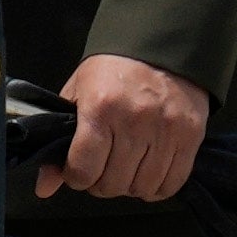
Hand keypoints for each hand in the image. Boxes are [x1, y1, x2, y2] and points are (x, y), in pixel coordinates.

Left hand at [41, 51, 207, 202]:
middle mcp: (134, 122)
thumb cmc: (111, 72)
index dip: (76, 178)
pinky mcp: (190, 137)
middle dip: (100, 184)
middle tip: (100, 171)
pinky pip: (172, 182)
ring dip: (128, 187)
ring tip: (124, 171)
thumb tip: (45, 187)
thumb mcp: (75, 95)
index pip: (84, 169)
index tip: (77, 171)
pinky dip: (156, 187)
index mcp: (99, 110)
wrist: (159, 49)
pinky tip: (146, 174)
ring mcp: (165, 131)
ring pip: (142, 186)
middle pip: (113, 183)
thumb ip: (59, 140)